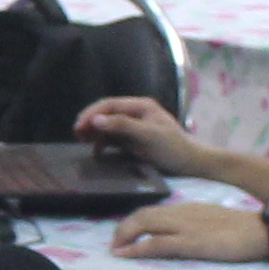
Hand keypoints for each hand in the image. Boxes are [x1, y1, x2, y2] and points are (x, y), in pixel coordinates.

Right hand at [75, 94, 214, 174]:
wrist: (192, 164)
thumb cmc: (174, 148)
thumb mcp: (148, 135)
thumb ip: (122, 126)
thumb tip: (95, 120)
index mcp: (140, 106)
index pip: (110, 105)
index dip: (92, 113)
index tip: (79, 126)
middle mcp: (136, 113)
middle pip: (106, 114)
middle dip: (91, 122)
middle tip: (76, 134)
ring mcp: (135, 127)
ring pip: (108, 127)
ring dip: (95, 133)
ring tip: (82, 142)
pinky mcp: (135, 141)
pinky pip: (114, 140)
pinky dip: (103, 144)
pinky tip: (96, 152)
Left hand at [110, 201, 268, 263]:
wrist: (263, 230)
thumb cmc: (244, 230)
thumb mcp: (215, 221)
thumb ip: (197, 225)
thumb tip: (183, 236)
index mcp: (188, 208)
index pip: (154, 210)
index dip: (135, 221)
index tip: (125, 234)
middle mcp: (182, 213)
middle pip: (142, 214)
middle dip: (123, 229)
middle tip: (115, 244)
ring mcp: (185, 227)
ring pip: (144, 224)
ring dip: (124, 236)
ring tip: (115, 250)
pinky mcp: (190, 242)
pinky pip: (156, 243)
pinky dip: (136, 248)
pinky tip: (124, 255)